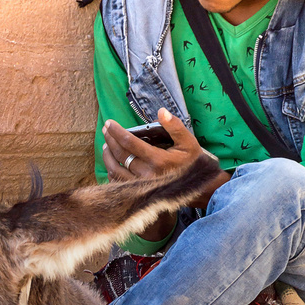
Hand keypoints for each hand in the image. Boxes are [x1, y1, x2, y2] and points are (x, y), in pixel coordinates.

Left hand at [102, 109, 229, 211]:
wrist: (198, 189)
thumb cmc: (192, 163)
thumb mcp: (188, 142)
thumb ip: (174, 126)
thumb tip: (161, 111)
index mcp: (158, 160)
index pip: (130, 143)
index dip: (117, 131)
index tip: (109, 123)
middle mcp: (148, 174)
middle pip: (121, 155)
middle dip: (110, 140)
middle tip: (105, 129)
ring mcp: (142, 186)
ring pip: (116, 170)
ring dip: (108, 156)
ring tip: (106, 144)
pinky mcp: (140, 194)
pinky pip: (119, 183)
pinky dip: (112, 172)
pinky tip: (111, 162)